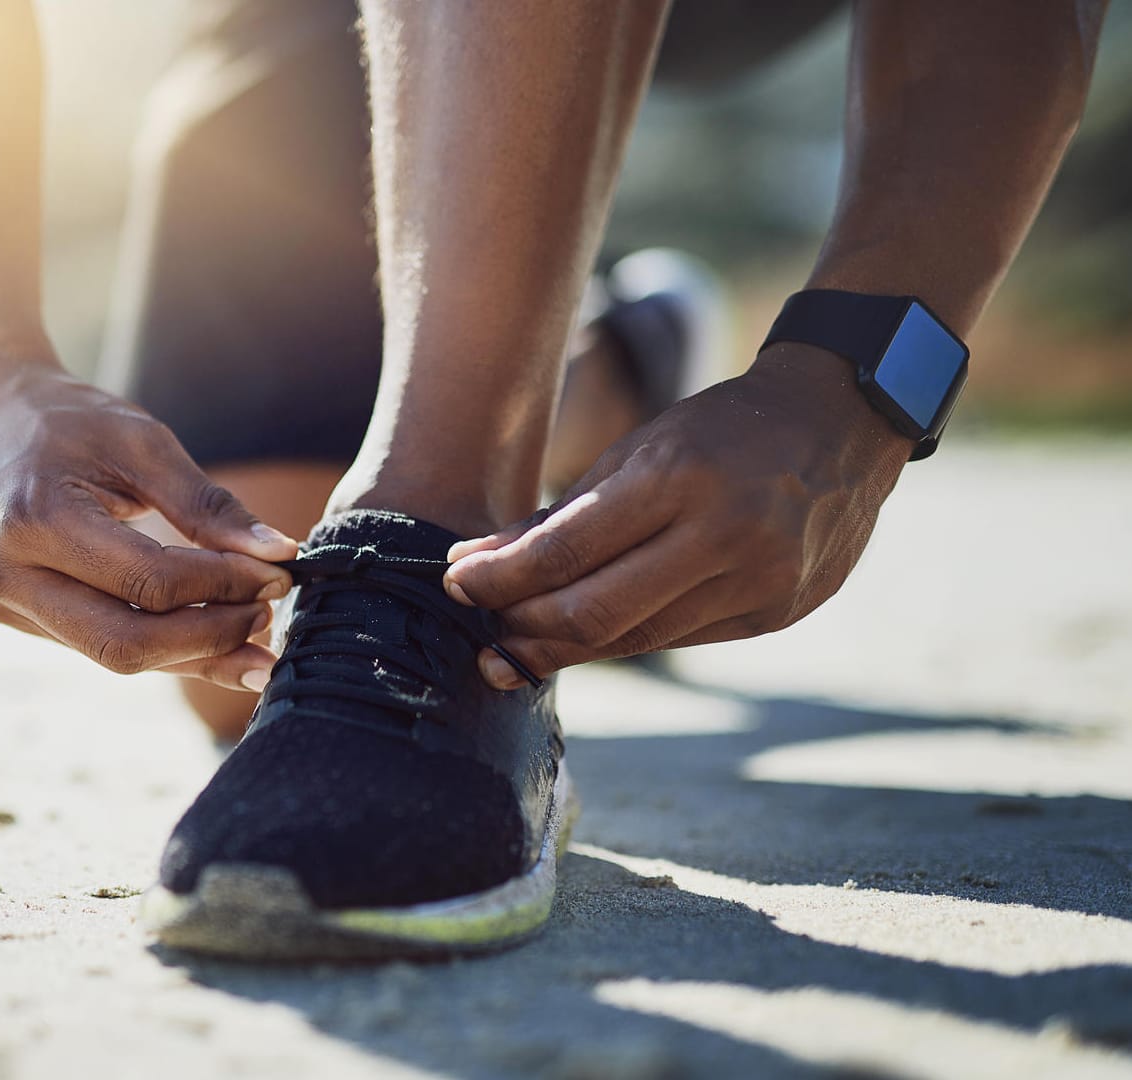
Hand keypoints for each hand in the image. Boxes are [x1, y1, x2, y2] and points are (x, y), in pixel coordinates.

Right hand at [0, 352, 297, 689]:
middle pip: (127, 643)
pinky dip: (160, 646)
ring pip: (114, 655)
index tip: (277, 573)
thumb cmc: (67, 420)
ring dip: (192, 653)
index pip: (149, 582)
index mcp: (34, 518)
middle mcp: (5, 573)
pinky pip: (99, 644)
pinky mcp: (11, 615)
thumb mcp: (142, 442)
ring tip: (254, 635)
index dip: (223, 586)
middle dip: (210, 637)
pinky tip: (210, 639)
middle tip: (267, 614)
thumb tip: (280, 555)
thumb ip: (208, 503)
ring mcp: (1, 603)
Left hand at [443, 344, 915, 687]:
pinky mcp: (779, 613)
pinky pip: (680, 639)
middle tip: (482, 634)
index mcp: (677, 477)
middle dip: (524, 630)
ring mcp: (761, 581)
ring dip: (566, 647)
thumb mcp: (639, 450)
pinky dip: (625, 639)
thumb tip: (472, 566)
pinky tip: (588, 636)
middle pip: (595, 614)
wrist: (844, 421)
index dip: (499, 580)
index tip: (454, 583)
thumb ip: (559, 517)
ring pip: (636, 639)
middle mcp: (725, 535)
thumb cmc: (722, 429)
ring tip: (518, 644)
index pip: (565, 552)